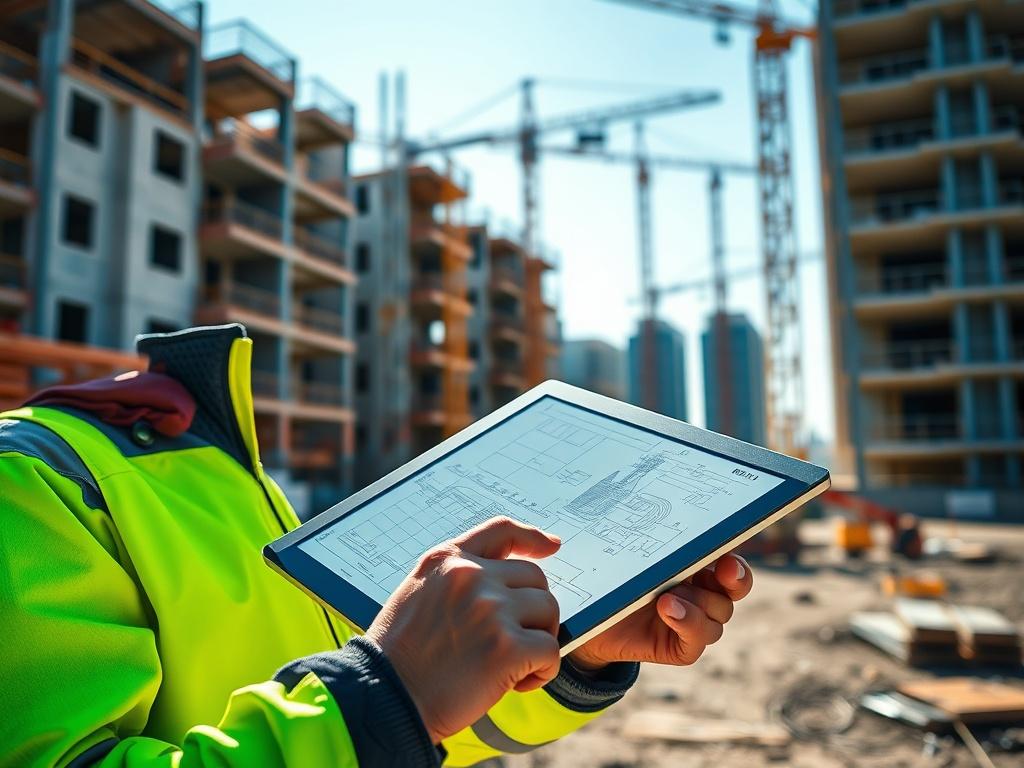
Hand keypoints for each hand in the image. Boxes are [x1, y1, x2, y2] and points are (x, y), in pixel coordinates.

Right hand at [366, 516, 562, 743]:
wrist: (385, 698)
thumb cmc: (399, 656)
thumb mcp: (418, 594)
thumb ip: (456, 579)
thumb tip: (506, 583)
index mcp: (447, 560)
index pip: (501, 530)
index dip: (531, 537)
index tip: (551, 547)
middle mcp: (471, 577)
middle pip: (535, 578)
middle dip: (532, 610)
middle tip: (512, 642)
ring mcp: (491, 609)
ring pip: (548, 611)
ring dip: (539, 639)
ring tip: (511, 664)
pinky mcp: (507, 647)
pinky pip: (551, 650)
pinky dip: (543, 671)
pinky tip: (518, 683)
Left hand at [568, 554, 752, 671]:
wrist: (586, 618)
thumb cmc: (610, 576)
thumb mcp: (630, 551)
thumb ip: (651, 537)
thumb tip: (665, 503)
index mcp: (696, 565)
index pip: (731, 561)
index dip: (737, 557)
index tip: (730, 550)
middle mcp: (701, 593)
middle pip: (735, 588)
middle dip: (734, 578)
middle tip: (724, 569)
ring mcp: (693, 621)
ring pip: (719, 614)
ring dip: (697, 603)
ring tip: (666, 596)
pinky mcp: (681, 647)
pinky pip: (698, 640)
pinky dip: (688, 624)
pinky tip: (667, 610)